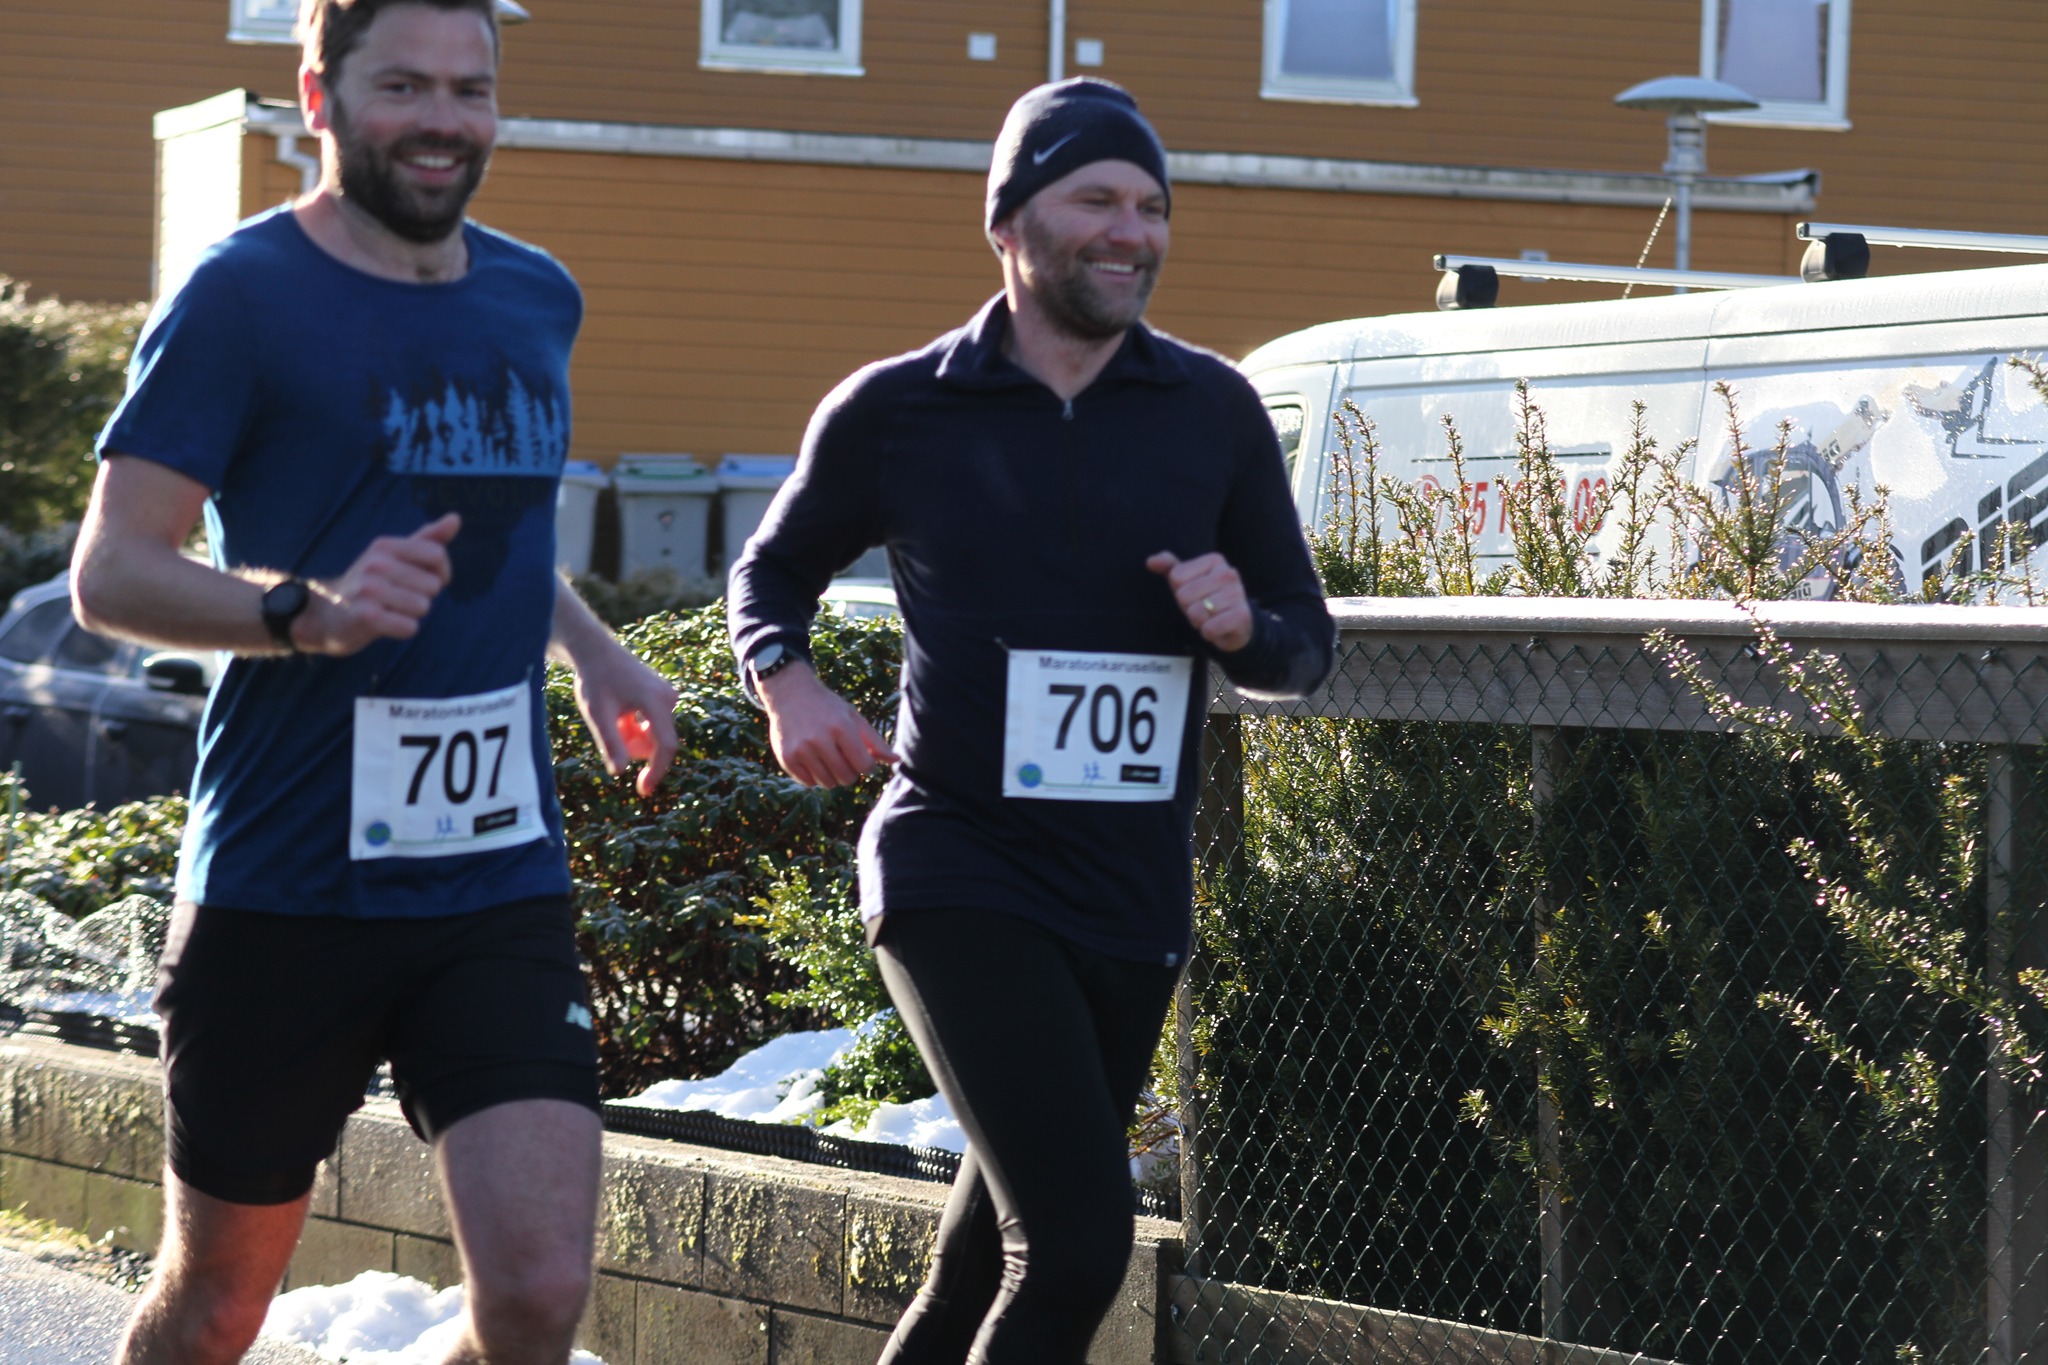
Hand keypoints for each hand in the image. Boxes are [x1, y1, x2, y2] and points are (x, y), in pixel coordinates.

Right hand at [297, 513, 460, 655]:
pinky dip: (404, 629)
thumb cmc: (373, 583)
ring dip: (412, 614)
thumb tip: (456, 518)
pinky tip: (385, 623)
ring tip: (389, 609)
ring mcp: (368, 590)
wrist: (328, 614)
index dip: (441, 573)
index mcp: (384, 546)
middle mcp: (375, 564)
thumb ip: (428, 539)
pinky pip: (410, 627)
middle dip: (423, 596)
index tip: (425, 579)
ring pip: (423, 607)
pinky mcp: (367, 617)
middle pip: (433, 585)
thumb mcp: (396, 556)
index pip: (437, 555)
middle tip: (397, 597)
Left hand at [574, 647, 679, 798]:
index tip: (643, 791)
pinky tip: (619, 712)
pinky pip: (651, 725)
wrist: (596, 652)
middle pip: (657, 742)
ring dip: (632, 736)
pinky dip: (634, 727)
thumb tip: (619, 772)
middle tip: (609, 728)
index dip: (656, 771)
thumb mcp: (597, 714)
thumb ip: (610, 742)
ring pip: (653, 735)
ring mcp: (667, 697)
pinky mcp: (662, 697)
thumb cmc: (594, 680)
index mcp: (657, 702)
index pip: (665, 746)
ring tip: (612, 717)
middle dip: (633, 745)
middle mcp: (668, 698)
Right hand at [759, 662, 897, 787]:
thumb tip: (897, 760)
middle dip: (850, 771)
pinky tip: (813, 759)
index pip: (864, 766)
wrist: (790, 694)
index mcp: (841, 727)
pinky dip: (815, 776)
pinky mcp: (786, 758)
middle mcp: (819, 739)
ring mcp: (801, 750)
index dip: (866, 765)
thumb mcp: (853, 717)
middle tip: (843, 756)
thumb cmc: (828, 708)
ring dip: (832, 775)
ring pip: (828, 784)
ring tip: (828, 757)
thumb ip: (875, 741)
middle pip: (847, 778)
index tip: (861, 757)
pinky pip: (809, 783)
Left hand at [1147, 550, 1253, 652]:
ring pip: (1195, 613)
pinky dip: (1209, 633)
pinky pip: (1209, 628)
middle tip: (1203, 608)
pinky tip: (1219, 628)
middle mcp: (1228, 573)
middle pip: (1184, 595)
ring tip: (1211, 617)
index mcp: (1214, 560)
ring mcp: (1237, 594)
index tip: (1195, 594)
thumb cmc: (1208, 599)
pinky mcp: (1241, 616)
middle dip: (1189, 608)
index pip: (1176, 577)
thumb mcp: (1187, 581)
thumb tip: (1150, 561)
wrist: (1237, 624)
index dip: (1180, 591)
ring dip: (1199, 622)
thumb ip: (1169, 568)